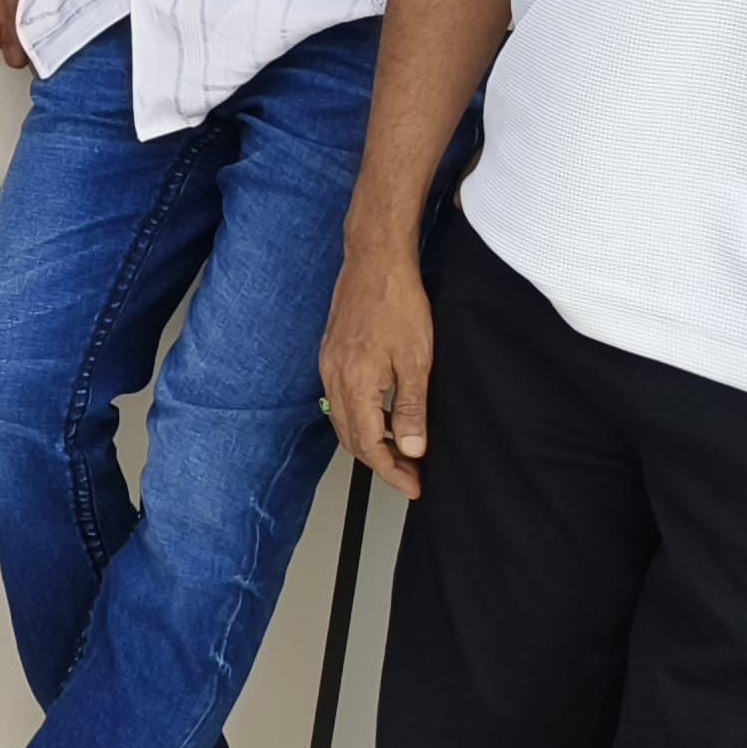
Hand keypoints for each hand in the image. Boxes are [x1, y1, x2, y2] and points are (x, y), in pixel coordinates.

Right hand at [319, 245, 435, 501]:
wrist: (375, 261)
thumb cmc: (398, 304)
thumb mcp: (417, 361)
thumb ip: (411, 409)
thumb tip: (412, 450)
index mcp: (356, 384)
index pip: (369, 445)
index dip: (392, 473)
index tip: (414, 487)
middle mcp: (335, 378)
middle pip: (350, 438)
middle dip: (380, 463)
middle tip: (409, 476)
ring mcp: (329, 364)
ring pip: (342, 419)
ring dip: (369, 442)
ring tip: (400, 451)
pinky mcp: (331, 352)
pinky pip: (339, 399)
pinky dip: (359, 418)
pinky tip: (382, 415)